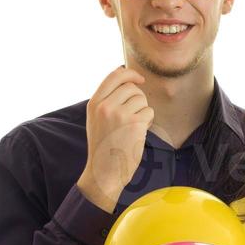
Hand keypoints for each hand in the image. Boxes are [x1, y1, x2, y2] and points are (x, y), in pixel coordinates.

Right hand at [77, 66, 152, 212]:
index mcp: (95, 103)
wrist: (104, 172)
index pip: (115, 75)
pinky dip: (147, 122)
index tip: (140, 79)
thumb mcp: (96, 119)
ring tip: (132, 127)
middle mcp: (105, 106)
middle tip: (133, 116)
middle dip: (138, 99)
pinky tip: (137, 134)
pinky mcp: (134, 123)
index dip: (130, 73)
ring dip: (142, 111)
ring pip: (142, 99)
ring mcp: (120, 114)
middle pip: (132, 87)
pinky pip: (149, 112)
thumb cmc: (103, 146)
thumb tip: (125, 77)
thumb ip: (107, 99)